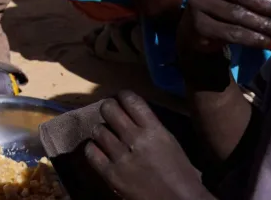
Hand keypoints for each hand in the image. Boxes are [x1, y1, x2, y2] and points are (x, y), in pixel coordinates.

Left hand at [85, 91, 209, 199]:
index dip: (122, 96)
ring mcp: (121, 157)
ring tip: (106, 135)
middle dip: (108, 109)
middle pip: (109, 109)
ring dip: (101, 131)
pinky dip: (93, 148)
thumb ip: (150, 126)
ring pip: (98, 130)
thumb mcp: (169, 142)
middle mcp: (136, 139)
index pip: (131, 100)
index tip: (121, 98)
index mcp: (155, 130)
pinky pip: (91, 152)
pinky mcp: (111, 174)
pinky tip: (99, 150)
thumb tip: (130, 113)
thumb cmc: (180, 173)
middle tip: (110, 114)